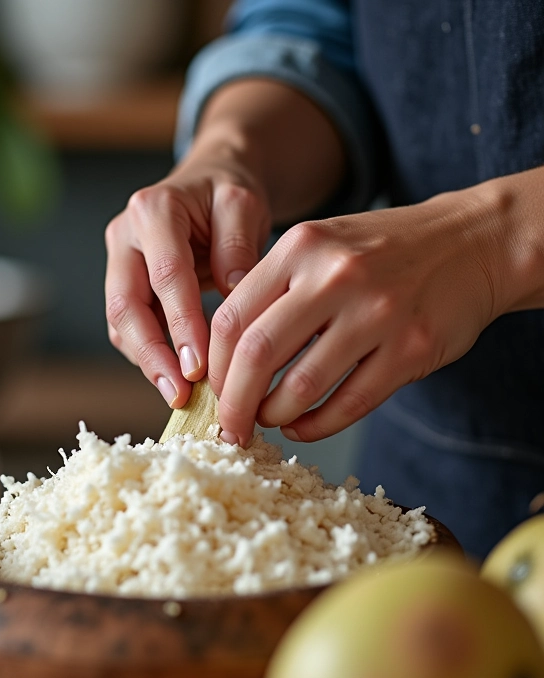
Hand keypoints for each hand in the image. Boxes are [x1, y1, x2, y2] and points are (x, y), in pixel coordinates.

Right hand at [104, 79, 345, 406]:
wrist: (209, 186)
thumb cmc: (228, 195)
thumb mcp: (244, 205)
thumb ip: (237, 244)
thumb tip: (233, 295)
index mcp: (153, 211)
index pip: (166, 276)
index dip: (181, 325)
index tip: (200, 367)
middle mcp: (125, 237)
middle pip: (126, 306)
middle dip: (153, 356)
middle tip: (180, 394)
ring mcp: (119, 265)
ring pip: (121, 325)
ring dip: (149, 363)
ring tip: (180, 396)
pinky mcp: (125, 288)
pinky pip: (130, 329)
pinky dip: (152, 357)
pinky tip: (177, 379)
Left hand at [209, 186, 511, 445]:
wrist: (473, 242)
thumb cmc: (381, 252)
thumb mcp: (319, 248)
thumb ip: (272, 291)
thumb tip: (225, 362)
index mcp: (300, 247)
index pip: (230, 318)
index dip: (214, 366)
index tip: (211, 391)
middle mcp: (336, 276)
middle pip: (256, 355)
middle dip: (233, 403)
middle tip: (229, 427)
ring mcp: (378, 313)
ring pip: (301, 387)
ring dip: (274, 416)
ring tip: (269, 421)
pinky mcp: (412, 348)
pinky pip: (349, 403)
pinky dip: (316, 426)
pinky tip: (302, 428)